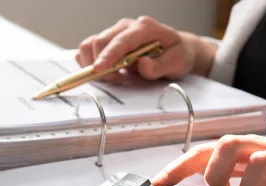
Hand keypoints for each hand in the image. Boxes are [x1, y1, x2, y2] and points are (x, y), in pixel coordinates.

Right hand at [75, 16, 214, 83]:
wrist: (177, 50)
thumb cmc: (177, 54)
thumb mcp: (177, 62)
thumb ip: (160, 65)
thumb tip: (143, 64)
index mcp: (145, 27)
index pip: (121, 41)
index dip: (108, 56)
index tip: (98, 70)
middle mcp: (127, 26)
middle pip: (101, 41)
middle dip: (102, 65)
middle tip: (117, 80)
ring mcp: (116, 32)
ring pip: (91, 44)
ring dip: (94, 64)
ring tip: (114, 76)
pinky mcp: (109, 41)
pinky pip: (89, 48)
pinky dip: (90, 62)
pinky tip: (107, 71)